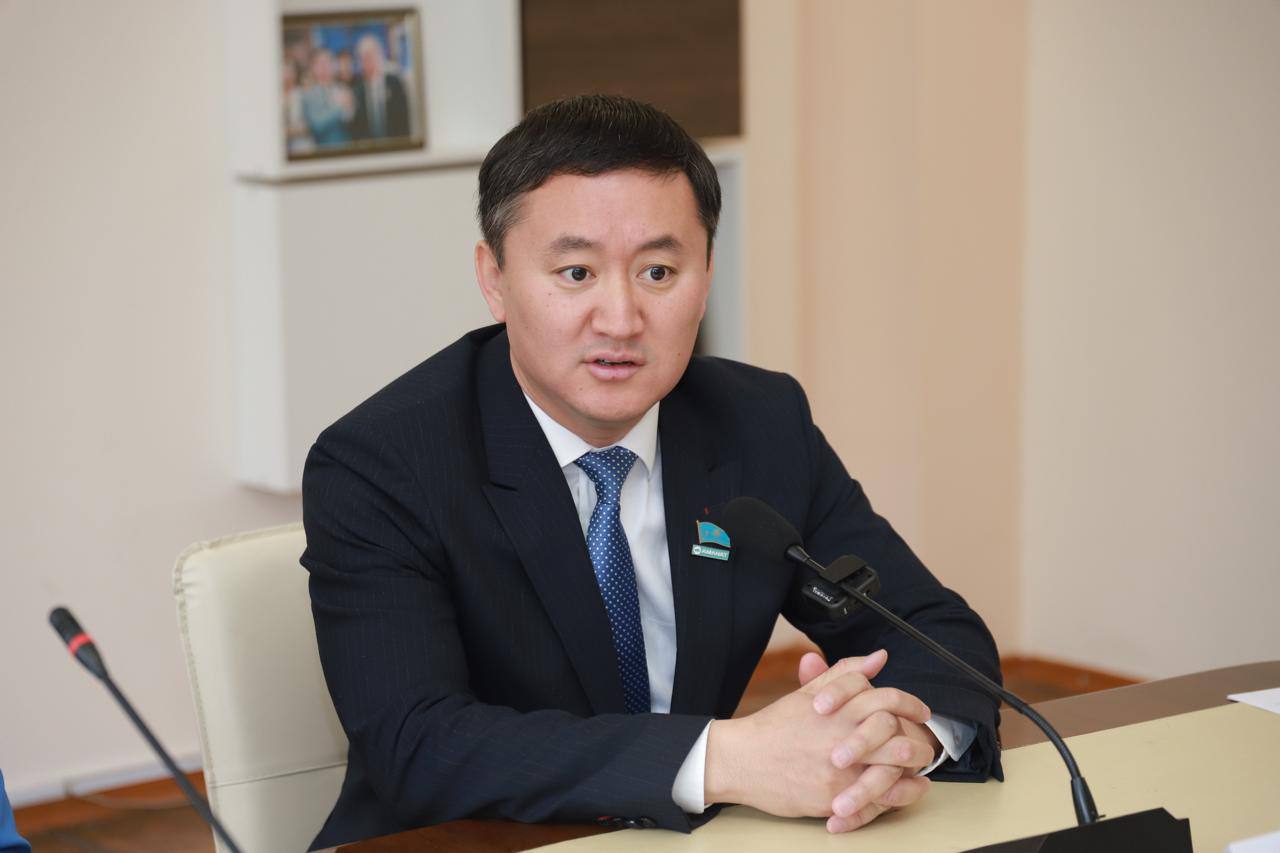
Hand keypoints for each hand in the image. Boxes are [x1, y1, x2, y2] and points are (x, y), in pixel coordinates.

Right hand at [704, 651, 930, 819]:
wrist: (741, 759)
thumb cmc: (774, 728)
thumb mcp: (808, 693)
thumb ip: (845, 674)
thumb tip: (878, 658)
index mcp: (838, 708)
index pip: (887, 699)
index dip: (910, 704)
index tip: (920, 710)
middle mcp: (842, 736)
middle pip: (897, 736)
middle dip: (918, 742)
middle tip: (925, 744)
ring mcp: (839, 769)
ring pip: (891, 769)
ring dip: (912, 769)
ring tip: (919, 768)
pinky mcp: (833, 796)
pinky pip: (876, 798)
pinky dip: (896, 795)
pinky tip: (904, 790)